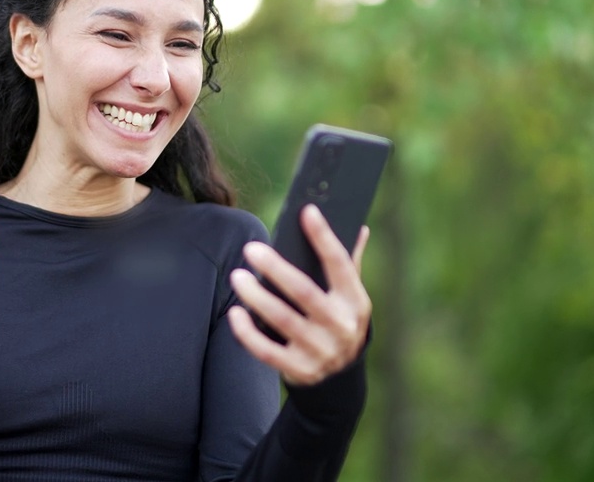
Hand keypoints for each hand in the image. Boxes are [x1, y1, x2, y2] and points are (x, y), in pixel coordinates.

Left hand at [227, 205, 371, 386]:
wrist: (340, 381)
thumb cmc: (339, 323)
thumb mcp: (351, 299)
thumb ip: (350, 265)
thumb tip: (358, 228)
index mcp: (355, 303)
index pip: (340, 264)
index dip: (324, 238)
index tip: (307, 211)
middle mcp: (341, 327)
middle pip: (304, 292)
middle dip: (276, 269)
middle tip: (251, 249)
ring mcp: (320, 351)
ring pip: (282, 320)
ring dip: (256, 297)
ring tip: (237, 276)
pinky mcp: (299, 369)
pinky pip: (267, 350)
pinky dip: (248, 332)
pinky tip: (235, 313)